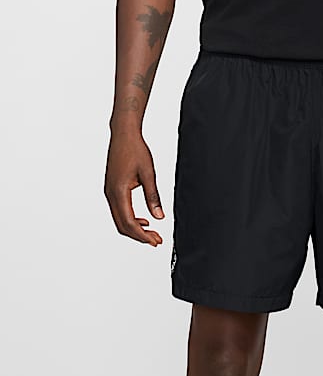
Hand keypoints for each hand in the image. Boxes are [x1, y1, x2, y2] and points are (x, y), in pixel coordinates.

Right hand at [104, 131, 163, 246]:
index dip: (142, 235)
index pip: (129, 222)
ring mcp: (109, 192)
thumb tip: (159, 217)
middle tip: (157, 241)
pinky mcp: (112, 189)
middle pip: (122, 225)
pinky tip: (144, 221)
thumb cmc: (135, 150)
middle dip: (139, 236)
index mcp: (118, 191)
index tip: (155, 241)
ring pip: (120, 219)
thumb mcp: (149, 174)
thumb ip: (153, 197)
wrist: (123, 134)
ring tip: (153, 233)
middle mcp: (110, 193)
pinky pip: (119, 211)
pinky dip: (131, 220)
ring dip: (135, 229)